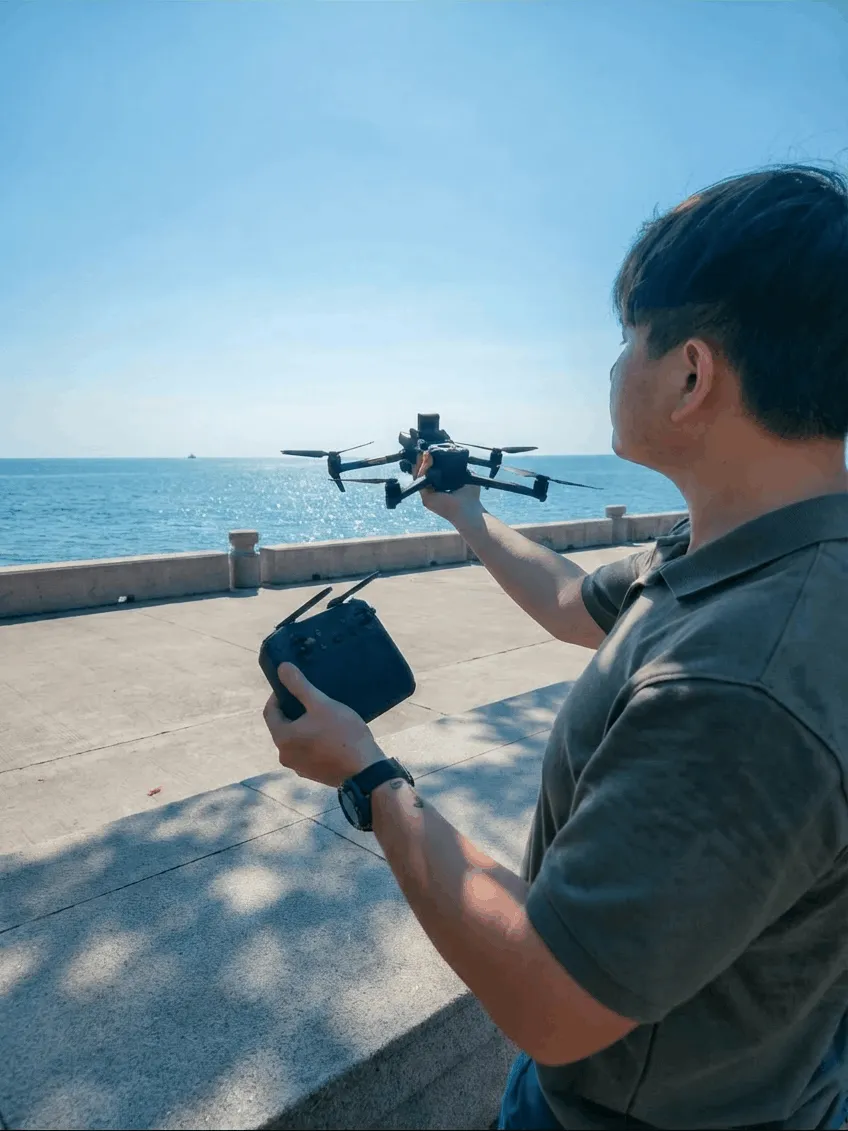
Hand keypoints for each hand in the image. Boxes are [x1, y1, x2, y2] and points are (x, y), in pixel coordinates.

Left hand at [263, 663, 384, 787]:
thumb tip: (281, 667)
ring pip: (295, 740)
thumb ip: (299, 686)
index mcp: (282, 737)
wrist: (365, 770)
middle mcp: (285, 755)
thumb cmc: (343, 734)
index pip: (270, 711)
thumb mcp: (321, 704)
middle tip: (311, 700)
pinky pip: (306, 752)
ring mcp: (298, 767)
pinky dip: (311, 741)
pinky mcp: (312, 774)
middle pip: (282, 726)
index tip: (293, 686)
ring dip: (303, 727)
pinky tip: (328, 734)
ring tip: (321, 716)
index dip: (278, 696)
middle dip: (292, 711)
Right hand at [415, 450, 482, 523]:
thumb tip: (452, 453)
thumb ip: (458, 466)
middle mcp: (431, 492)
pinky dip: (423, 470)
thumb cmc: (470, 497)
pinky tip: (428, 461)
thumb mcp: (465, 476)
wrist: (470, 509)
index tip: (431, 453)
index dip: (428, 463)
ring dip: (421, 464)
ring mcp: (427, 496)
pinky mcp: (425, 498)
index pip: (430, 473)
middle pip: (421, 474)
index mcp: (439, 488)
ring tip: (426, 454)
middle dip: (422, 462)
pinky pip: (421, 481)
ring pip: (419, 477)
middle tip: (425, 451)